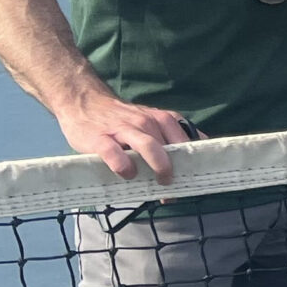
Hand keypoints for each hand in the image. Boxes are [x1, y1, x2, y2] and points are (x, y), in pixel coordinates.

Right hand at [57, 92, 191, 183]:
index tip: (193, 177)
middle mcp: (145, 122)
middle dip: (175, 169)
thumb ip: (171, 132)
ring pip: (148, 146)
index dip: (191, 160)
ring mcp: (123, 129)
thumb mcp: (150, 120)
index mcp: (160, 119)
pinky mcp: (100, 139)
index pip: (184, 139)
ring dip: (158, 166)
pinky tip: (128, 174)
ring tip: (160, 182)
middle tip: (175, 186)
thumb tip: (202, 146)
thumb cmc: (121, 118)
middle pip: (168, 146)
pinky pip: (114, 153)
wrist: (84, 101)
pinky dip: (124, 166)